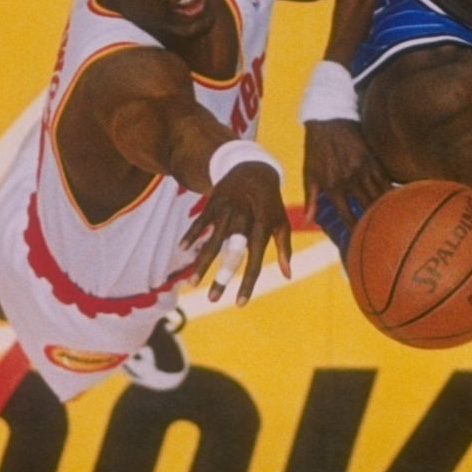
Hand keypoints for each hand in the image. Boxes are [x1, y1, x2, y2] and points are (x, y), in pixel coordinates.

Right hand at [181, 163, 291, 304]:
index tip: (239, 303)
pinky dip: (191, 235)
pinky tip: (182, 249)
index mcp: (262, 228)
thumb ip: (285, 249)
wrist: (254, 168)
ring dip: (201, 263)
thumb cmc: (270, 202)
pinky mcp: (214, 203)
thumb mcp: (282, 222)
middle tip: (212, 299)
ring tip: (191, 284)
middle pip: (232, 254)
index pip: (255, 261)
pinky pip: (200, 222)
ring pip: (212, 241)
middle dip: (222, 277)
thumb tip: (288, 276)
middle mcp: (244, 220)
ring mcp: (227, 211)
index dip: (247, 283)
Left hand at [304, 119, 389, 229]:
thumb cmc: (316, 149)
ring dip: (387, 208)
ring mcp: (363, 169)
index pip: (347, 214)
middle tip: (385, 234)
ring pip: (379, 194)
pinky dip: (391, 190)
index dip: (356, 229)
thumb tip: (308, 220)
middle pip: (367, 207)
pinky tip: (398, 200)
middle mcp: (350, 180)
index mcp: (333, 186)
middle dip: (376, 222)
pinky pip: (385, 179)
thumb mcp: (308, 173)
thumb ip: (310, 199)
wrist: (327, 120)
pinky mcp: (373, 159)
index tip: (362, 240)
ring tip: (396, 221)